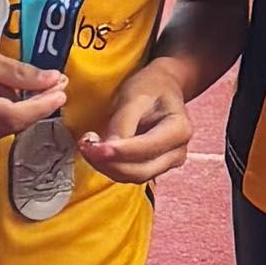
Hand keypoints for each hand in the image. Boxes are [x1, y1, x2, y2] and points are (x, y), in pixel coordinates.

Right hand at [0, 26, 65, 151]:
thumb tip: (54, 80)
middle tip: (53, 81)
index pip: (16, 117)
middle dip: (35, 104)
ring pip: (4, 128)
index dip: (43, 106)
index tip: (63, 90)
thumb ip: (19, 73)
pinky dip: (2, 113)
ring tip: (9, 80)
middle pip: (13, 124)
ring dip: (18, 108)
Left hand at [79, 64, 193, 186]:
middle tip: (85, 146)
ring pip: (134, 177)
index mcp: (180, 129)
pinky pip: (130, 174)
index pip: (146, 149)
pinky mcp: (154, 167)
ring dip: (107, 167)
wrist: (161, 88)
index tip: (93, 147)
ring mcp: (168, 163)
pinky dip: (110, 166)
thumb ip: (122, 124)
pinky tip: (97, 152)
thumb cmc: (150, 88)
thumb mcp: (134, 97)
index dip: (118, 151)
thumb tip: (104, 150)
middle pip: (141, 171)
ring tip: (88, 146)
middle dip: (109, 163)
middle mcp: (178, 152)